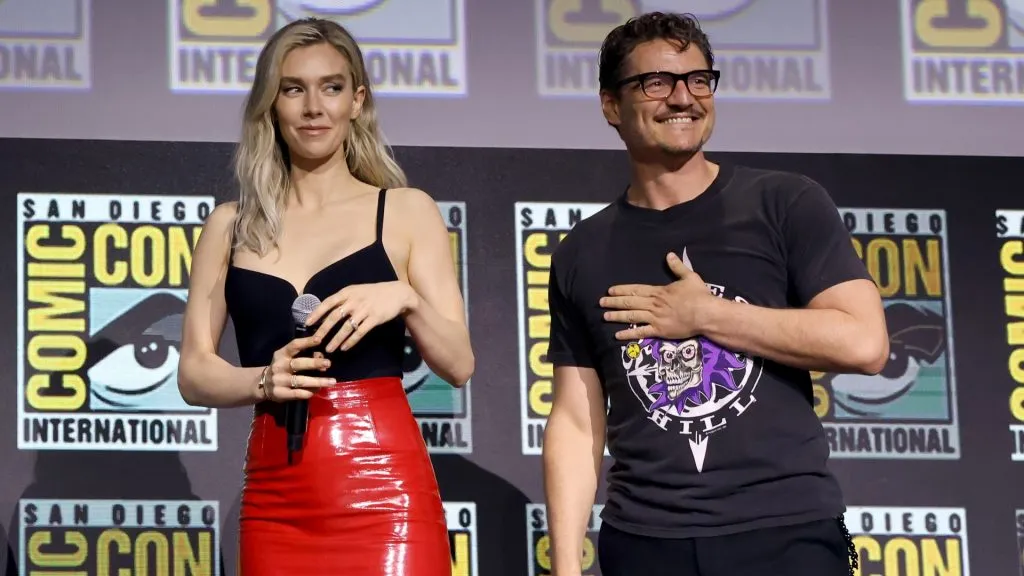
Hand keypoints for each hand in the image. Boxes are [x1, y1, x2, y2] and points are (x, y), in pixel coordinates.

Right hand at [263, 336, 334, 401]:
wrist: (263, 385)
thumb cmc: (282, 368)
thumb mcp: (288, 359)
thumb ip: (303, 356)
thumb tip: (321, 357)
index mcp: (281, 354)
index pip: (294, 346)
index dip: (306, 342)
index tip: (319, 339)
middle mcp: (279, 366)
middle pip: (298, 363)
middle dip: (314, 363)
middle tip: (328, 363)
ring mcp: (279, 381)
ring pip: (301, 380)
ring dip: (318, 381)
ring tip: (332, 381)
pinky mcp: (280, 394)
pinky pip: (298, 393)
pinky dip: (309, 392)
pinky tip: (318, 390)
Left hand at [304, 281, 417, 351]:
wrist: (397, 293)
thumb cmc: (373, 293)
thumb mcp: (356, 291)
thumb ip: (343, 299)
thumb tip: (326, 311)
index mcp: (347, 292)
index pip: (328, 302)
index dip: (317, 313)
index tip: (308, 323)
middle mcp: (354, 301)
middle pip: (334, 316)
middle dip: (323, 330)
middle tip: (315, 341)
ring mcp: (364, 310)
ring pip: (346, 327)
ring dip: (336, 339)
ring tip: (328, 349)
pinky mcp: (374, 319)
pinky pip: (359, 332)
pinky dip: (351, 341)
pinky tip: (345, 348)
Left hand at [600, 251, 715, 340]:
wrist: (706, 314)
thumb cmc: (699, 295)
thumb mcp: (689, 277)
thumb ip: (678, 267)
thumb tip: (670, 255)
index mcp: (658, 292)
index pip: (636, 289)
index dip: (622, 290)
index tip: (610, 290)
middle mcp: (653, 304)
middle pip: (630, 302)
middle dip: (614, 302)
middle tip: (601, 302)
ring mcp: (655, 318)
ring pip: (631, 316)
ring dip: (617, 316)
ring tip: (605, 316)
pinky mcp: (659, 331)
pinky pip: (641, 333)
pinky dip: (628, 334)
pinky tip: (617, 335)